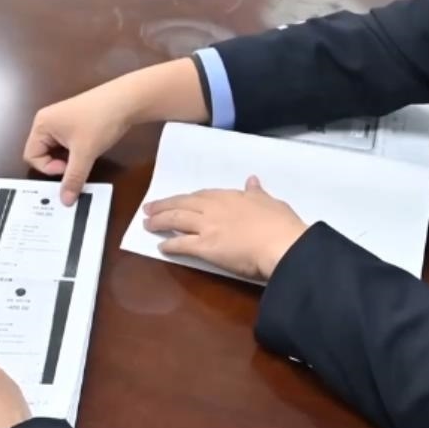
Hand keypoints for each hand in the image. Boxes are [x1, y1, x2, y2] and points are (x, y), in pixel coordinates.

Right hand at [24, 89, 131, 204]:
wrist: (126, 100)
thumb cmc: (100, 121)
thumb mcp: (85, 153)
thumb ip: (73, 178)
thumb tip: (65, 201)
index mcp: (42, 124)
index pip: (31, 156)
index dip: (47, 167)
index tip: (67, 168)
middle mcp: (48, 121)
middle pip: (42, 153)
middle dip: (56, 164)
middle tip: (75, 166)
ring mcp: (61, 121)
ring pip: (56, 149)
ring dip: (67, 159)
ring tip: (83, 158)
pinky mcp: (74, 122)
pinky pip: (66, 144)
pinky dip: (74, 152)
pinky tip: (89, 151)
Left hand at [144, 176, 308, 280]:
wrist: (281, 244)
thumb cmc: (280, 224)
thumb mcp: (270, 202)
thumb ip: (257, 192)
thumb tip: (252, 180)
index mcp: (231, 196)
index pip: (203, 195)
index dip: (188, 198)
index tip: (180, 200)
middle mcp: (214, 208)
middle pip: (182, 204)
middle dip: (164, 205)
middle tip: (149, 207)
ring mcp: (207, 227)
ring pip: (176, 220)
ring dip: (159, 221)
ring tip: (147, 222)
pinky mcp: (205, 247)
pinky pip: (181, 244)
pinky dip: (169, 245)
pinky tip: (160, 246)